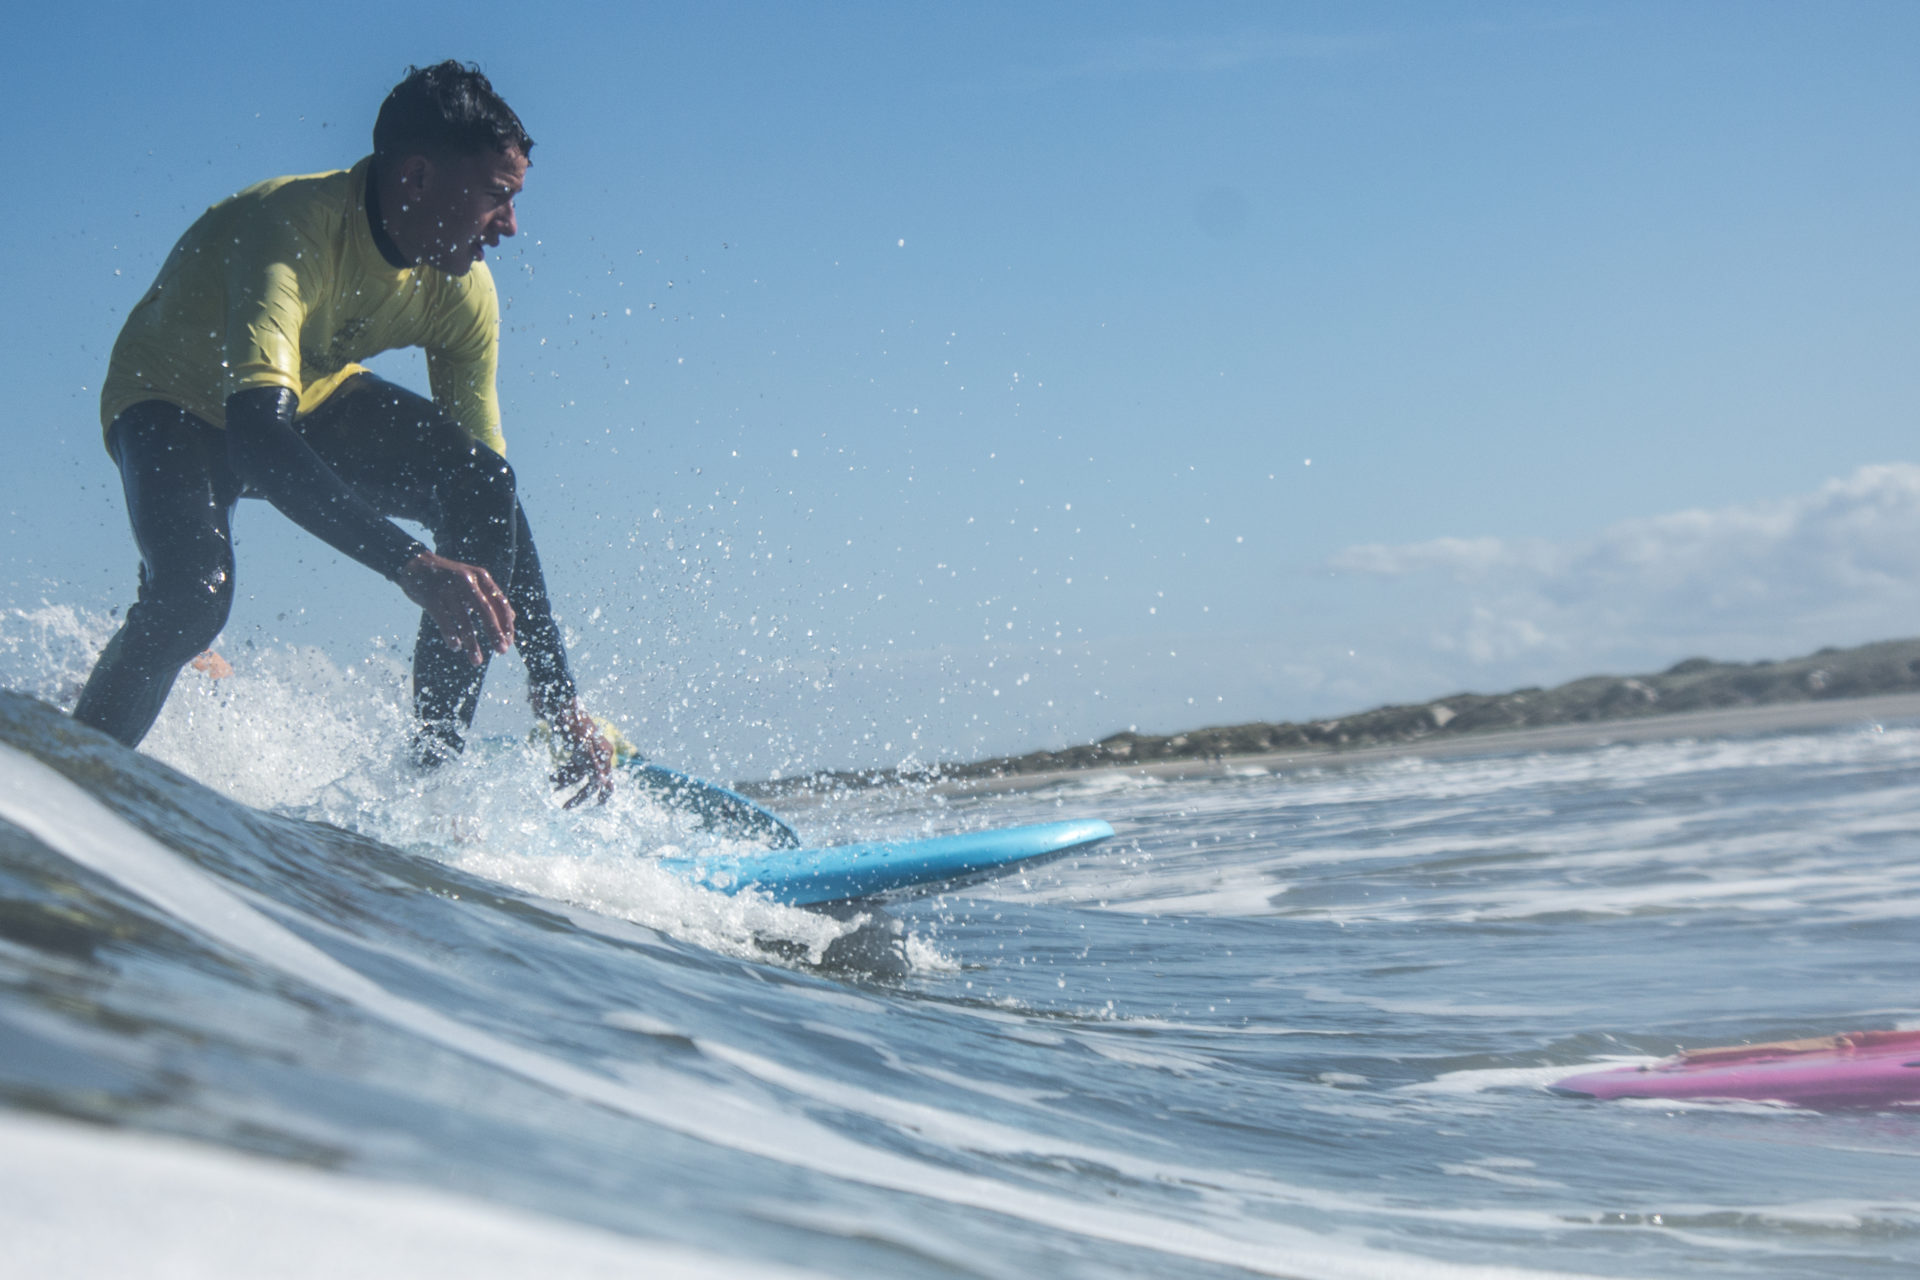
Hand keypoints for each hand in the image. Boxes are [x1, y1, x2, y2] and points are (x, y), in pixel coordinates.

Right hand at [395, 552, 514, 665]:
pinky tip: (456, 647)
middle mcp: (466, 581)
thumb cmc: (449, 577)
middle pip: (485, 611)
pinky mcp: (431, 598)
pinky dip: (452, 637)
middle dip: (495, 633)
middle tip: (502, 651)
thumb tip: (513, 618)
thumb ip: (491, 596)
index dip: (506, 623)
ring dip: (472, 644)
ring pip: (464, 621)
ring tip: (477, 661)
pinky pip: (445, 622)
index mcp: (480, 577)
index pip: (499, 602)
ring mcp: (448, 589)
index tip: (510, 641)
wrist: (414, 563)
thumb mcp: (473, 581)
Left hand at [547, 700, 615, 807]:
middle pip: (591, 781)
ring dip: (566, 781)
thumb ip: (593, 765)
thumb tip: (605, 784)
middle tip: (565, 808)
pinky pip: (570, 766)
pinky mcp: (574, 748)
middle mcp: (597, 753)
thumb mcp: (581, 746)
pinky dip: (562, 773)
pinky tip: (552, 778)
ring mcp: (585, 751)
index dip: (604, 795)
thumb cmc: (570, 722)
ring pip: (578, 774)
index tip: (598, 806)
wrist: (557, 701)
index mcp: (603, 753)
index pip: (608, 780)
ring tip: (553, 785)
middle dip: (579, 794)